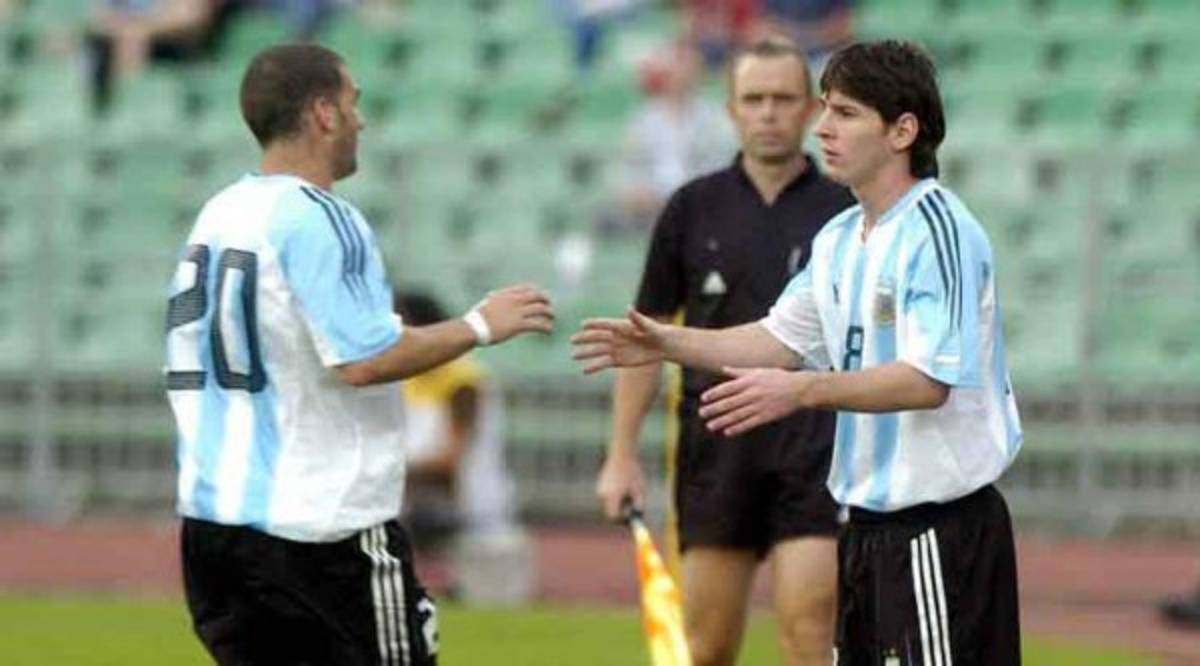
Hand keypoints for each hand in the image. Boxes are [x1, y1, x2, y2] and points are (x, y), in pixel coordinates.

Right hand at [475, 284, 554, 342]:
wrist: (474, 328)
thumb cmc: (477, 318)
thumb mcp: (487, 302)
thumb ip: (495, 298)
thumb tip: (494, 296)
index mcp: (507, 293)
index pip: (527, 288)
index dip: (536, 292)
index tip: (541, 296)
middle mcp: (514, 300)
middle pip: (537, 296)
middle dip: (546, 301)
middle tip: (550, 307)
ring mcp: (517, 312)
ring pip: (541, 309)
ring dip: (549, 314)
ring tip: (552, 319)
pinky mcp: (519, 325)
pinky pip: (538, 324)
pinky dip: (546, 327)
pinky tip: (549, 330)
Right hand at [571, 308, 666, 373]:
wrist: (662, 346)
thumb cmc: (656, 332)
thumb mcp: (647, 325)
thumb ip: (636, 318)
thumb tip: (628, 308)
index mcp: (620, 325)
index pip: (604, 324)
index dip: (594, 324)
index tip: (583, 324)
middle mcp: (615, 337)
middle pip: (596, 337)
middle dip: (584, 338)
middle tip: (572, 339)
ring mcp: (615, 349)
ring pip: (597, 351)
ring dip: (585, 353)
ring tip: (573, 356)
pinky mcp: (618, 360)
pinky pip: (603, 363)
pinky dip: (594, 367)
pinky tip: (584, 370)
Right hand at [596, 450, 644, 520]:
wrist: (622, 453)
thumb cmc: (632, 471)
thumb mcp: (639, 489)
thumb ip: (639, 504)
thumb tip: (639, 515)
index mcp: (612, 496)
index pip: (613, 516)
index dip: (621, 519)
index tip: (629, 517)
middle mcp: (603, 493)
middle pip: (610, 510)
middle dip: (620, 510)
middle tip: (630, 505)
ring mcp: (600, 487)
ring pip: (609, 501)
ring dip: (617, 501)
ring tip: (627, 487)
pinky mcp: (600, 482)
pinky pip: (608, 493)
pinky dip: (614, 493)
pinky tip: (622, 480)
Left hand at [699, 367, 818, 436]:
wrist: (799, 389)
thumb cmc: (778, 377)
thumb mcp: (758, 371)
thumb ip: (739, 371)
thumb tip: (723, 368)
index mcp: (750, 381)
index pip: (728, 388)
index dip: (714, 393)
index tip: (703, 399)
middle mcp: (752, 393)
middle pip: (730, 402)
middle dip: (714, 408)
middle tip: (702, 413)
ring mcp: (759, 406)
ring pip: (737, 415)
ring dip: (722, 420)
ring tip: (710, 425)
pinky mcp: (766, 416)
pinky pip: (749, 423)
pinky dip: (738, 428)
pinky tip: (727, 432)